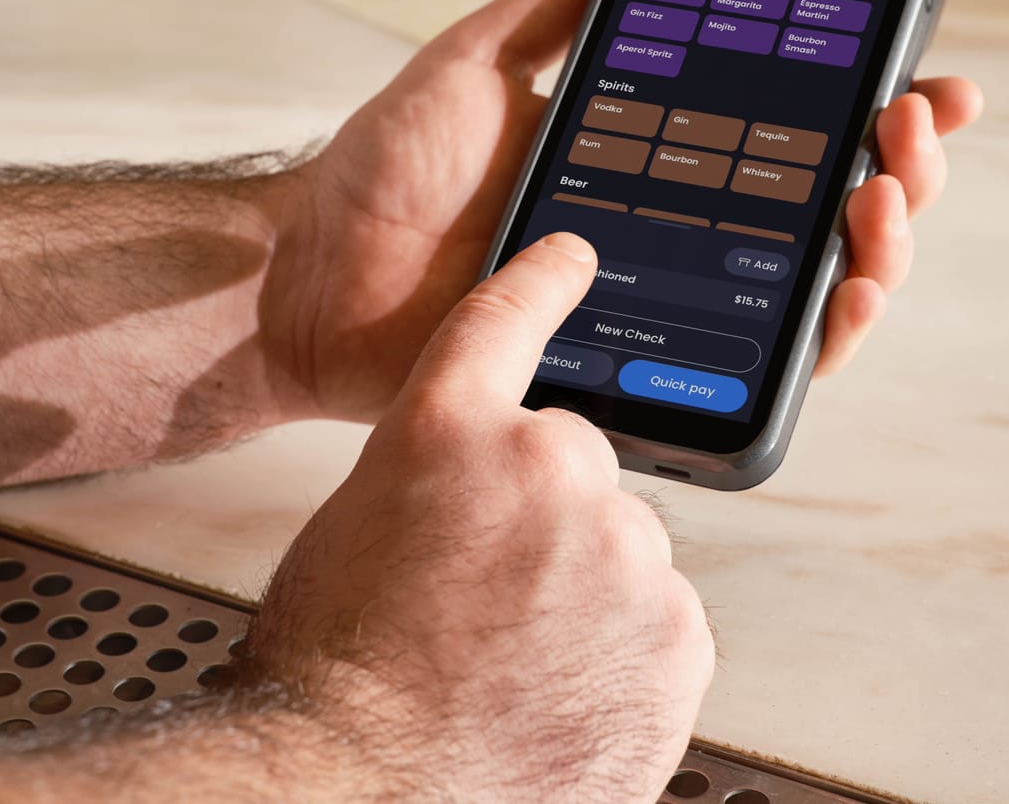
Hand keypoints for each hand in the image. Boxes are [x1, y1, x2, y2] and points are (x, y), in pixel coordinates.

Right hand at [244, 233, 710, 803]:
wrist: (356, 789)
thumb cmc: (332, 680)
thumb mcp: (353, 532)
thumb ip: (436, 482)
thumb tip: (480, 496)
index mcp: (450, 431)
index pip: (504, 319)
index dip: (542, 282)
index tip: (573, 258)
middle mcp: (548, 466)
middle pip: (573, 473)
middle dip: (543, 527)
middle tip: (484, 605)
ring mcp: (621, 549)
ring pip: (622, 556)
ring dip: (586, 597)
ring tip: (512, 669)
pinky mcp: (676, 633)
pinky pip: (662, 628)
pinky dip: (626, 660)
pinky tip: (560, 698)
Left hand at [257, 0, 984, 422]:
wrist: (312, 283)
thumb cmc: (380, 175)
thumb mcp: (469, 67)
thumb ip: (546, 8)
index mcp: (648, 149)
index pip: (783, 121)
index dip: (865, 100)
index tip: (922, 67)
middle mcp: (677, 224)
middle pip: (828, 201)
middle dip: (900, 162)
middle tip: (911, 125)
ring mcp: (670, 299)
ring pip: (818, 283)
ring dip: (882, 242)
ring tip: (887, 198)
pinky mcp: (649, 368)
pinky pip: (761, 366)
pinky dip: (824, 336)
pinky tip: (846, 297)